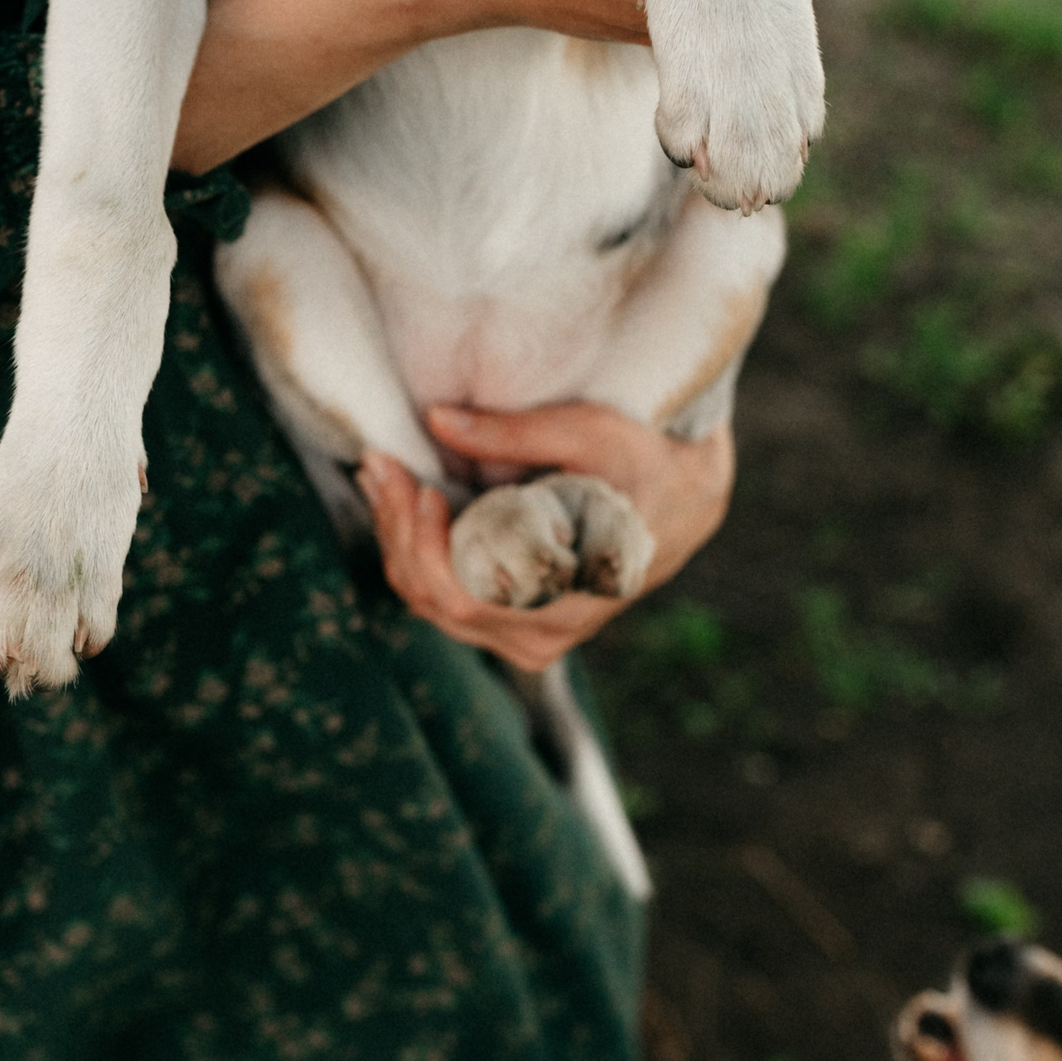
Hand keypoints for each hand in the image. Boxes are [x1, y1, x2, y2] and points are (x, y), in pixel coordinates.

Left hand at [358, 404, 734, 672]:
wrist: (683, 504)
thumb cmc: (641, 463)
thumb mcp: (589, 433)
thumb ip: (512, 433)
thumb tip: (436, 421)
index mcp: (563, 599)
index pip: (459, 592)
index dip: (419, 539)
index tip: (410, 479)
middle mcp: (539, 635)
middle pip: (434, 599)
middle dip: (397, 530)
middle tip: (378, 466)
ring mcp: (523, 639)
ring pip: (431, 604)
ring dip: (399, 540)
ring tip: (381, 478)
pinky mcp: (513, 628)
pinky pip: (445, 602)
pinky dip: (417, 555)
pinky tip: (405, 506)